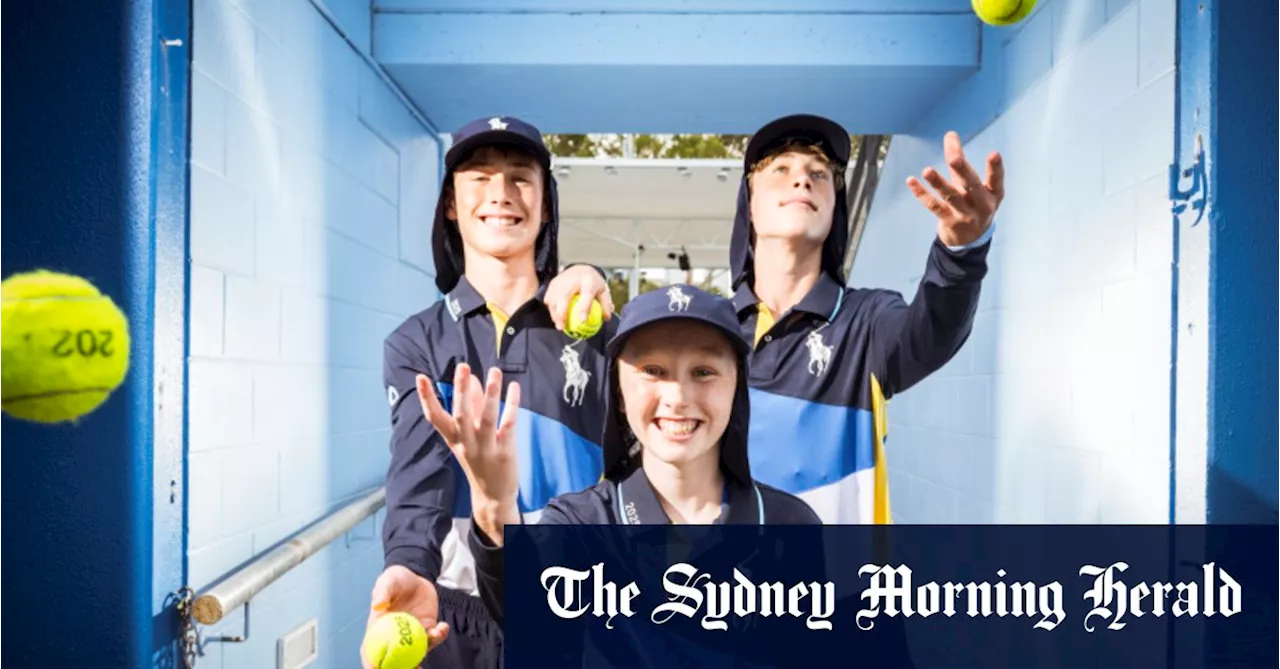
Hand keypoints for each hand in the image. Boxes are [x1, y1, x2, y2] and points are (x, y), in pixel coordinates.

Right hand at [361, 566, 448, 668]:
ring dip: (427, 651)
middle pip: (396, 659)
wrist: (415, 576)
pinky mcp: (426, 630)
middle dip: (404, 667)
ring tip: (435, 634)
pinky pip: (433, 638)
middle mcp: (394, 637)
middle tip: (415, 667)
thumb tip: (378, 605)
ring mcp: (412, 635)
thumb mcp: (387, 581)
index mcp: (378, 630)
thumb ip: (382, 592)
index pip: (371, 651)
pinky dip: (439, 635)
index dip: (372, 663)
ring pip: (417, 653)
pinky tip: (442, 626)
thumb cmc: (395, 580)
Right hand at [417, 364, 521, 540]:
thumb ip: (471, 406)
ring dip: (490, 394)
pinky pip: (507, 425)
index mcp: (453, 439)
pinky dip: (512, 406)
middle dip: (461, 390)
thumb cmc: (478, 460)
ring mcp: (485, 449)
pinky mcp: (504, 452)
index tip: (420, 377)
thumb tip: (473, 379)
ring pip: (486, 418)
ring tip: (494, 372)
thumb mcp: (468, 436)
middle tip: (463, 366)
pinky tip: (514, 387)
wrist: (492, 497)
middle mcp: (466, 443)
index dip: (426, 398)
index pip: (435, 418)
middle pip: (460, 415)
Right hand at [544, 265, 614, 331]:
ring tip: (559, 325)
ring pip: (553, 298)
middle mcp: (573, 279)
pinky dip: (551, 309)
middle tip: (562, 327)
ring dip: (554, 313)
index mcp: (588, 280)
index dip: (584, 307)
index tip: (582, 320)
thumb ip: (605, 305)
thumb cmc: (592, 284)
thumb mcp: (603, 292)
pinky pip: (548, 298)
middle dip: (561, 313)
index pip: (586, 294)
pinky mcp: (552, 283)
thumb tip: (606, 318)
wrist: (580, 269)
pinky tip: (556, 317)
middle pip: (564, 296)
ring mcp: (561, 280)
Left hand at [907, 131, 1004, 247]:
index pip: (996, 180)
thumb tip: (950, 134)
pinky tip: (911, 181)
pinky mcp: (949, 221)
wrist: (971, 238)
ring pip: (950, 197)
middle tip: (954, 158)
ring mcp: (964, 215)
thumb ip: (961, 162)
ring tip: (927, 170)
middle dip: (963, 171)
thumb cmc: (974, 203)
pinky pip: (934, 206)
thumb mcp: (975, 185)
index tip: (994, 154)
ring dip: (938, 183)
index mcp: (993, 194)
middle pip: (972, 186)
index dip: (996, 168)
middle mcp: (981, 205)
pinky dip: (921, 194)